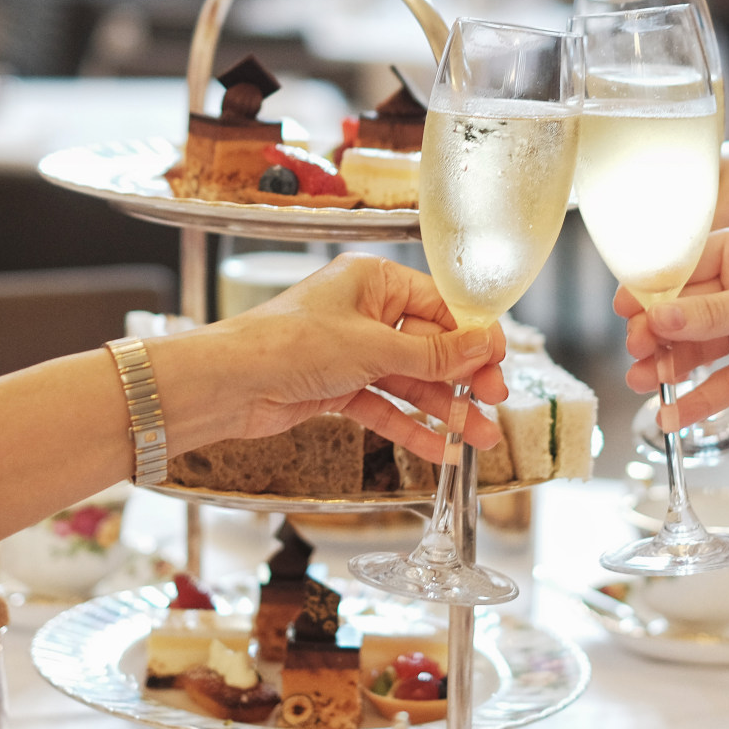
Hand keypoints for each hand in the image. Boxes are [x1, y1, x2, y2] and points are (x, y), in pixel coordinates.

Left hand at [186, 253, 507, 460]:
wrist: (228, 384)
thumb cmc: (286, 345)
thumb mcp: (373, 347)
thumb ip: (432, 353)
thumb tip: (482, 345)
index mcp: (373, 280)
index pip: (440, 305)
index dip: (473, 335)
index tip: (500, 361)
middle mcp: (364, 311)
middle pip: (429, 345)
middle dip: (463, 378)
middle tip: (493, 401)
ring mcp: (351, 351)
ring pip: (410, 381)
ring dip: (443, 409)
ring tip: (479, 437)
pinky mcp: (337, 386)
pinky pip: (385, 405)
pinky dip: (410, 427)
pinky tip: (438, 448)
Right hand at [617, 223, 728, 429]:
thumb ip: (715, 313)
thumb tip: (658, 315)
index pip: (687, 267)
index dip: (654, 290)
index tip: (625, 311)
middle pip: (686, 311)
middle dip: (658, 333)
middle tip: (638, 353)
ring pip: (699, 348)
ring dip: (670, 367)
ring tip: (645, 386)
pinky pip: (723, 381)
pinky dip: (699, 399)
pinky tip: (673, 416)